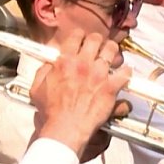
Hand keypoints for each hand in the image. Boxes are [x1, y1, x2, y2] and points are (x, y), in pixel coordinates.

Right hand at [29, 30, 130, 157]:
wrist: (65, 128)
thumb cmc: (51, 111)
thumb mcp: (37, 88)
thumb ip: (43, 70)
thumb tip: (50, 61)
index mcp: (65, 61)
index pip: (76, 35)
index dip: (80, 36)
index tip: (82, 40)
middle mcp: (83, 63)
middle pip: (96, 39)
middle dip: (98, 41)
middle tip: (98, 47)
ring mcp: (98, 74)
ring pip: (112, 51)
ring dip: (112, 52)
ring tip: (112, 56)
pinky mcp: (110, 87)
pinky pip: (125, 73)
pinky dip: (126, 73)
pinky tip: (123, 74)